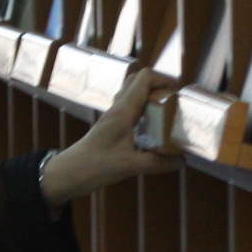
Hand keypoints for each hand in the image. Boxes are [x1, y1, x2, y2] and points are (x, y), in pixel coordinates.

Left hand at [39, 68, 185, 206]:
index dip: (164, 80)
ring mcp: (112, 115)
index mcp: (123, 111)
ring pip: (132, 92)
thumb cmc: (95, 166)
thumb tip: (182, 161)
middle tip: (174, 102)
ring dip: (150, 95)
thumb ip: (158, 163)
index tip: (178, 95)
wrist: (68, 173)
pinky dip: (142, 108)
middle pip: (139, 80)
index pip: (145, 78)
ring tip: (166, 112)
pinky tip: (151, 127)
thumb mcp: (130, 166)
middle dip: (159, 85)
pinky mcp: (110, 124)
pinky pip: (129, 106)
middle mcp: (117, 108)